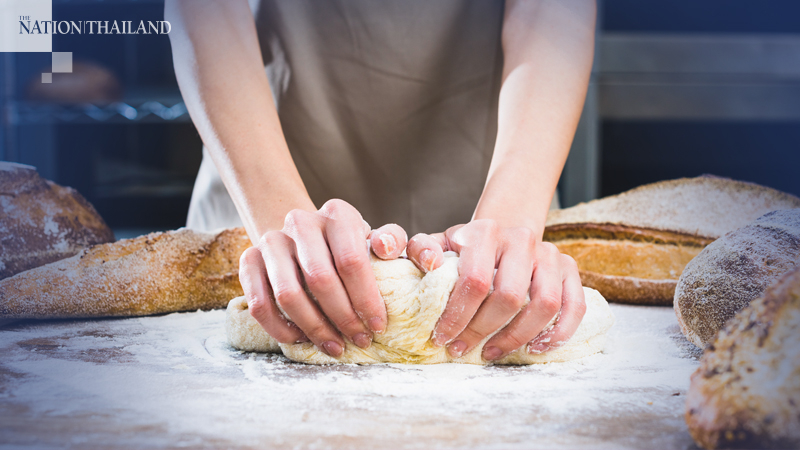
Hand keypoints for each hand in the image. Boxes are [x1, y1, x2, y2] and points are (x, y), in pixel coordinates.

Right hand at [238, 199, 407, 356]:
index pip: (351, 261)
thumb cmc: (347, 246)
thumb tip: (387, 248)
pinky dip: (280, 329)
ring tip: (334, 345)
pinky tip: (302, 338)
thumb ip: (390, 241)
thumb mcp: (373, 239)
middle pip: (320, 279)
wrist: (304, 237)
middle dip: (343, 317)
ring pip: (288, 294)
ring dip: (313, 327)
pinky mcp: (248, 260)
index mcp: (337, 213)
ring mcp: (271, 240)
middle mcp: (301, 222)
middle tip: (359, 340)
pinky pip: (259, 304)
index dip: (366, 299)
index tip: (378, 325)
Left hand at [406, 219, 585, 360]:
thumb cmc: (466, 249)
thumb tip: (430, 264)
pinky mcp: (569, 268)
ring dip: (517, 337)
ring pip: (544, 305)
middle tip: (461, 349)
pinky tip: (535, 348)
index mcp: (485, 231)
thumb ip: (422, 250)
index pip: (475, 281)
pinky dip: (559, 332)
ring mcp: (550, 254)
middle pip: (508, 297)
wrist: (502, 235)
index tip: (442, 337)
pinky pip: (574, 306)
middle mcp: (521, 239)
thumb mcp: (438, 244)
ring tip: (492, 352)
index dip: (458, 316)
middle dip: (481, 331)